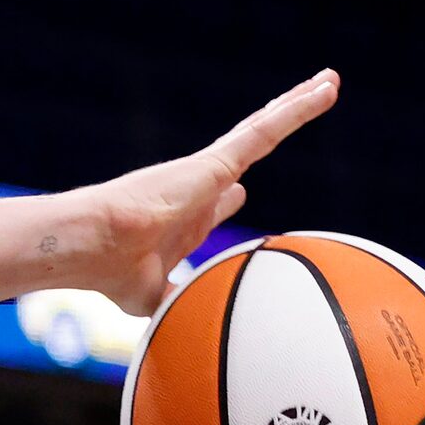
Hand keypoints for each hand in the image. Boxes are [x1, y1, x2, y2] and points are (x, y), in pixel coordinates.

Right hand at [79, 68, 341, 314]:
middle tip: (290, 115)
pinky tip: (327, 89)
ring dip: (294, 106)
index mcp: (182, 221)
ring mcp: (209, 172)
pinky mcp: (217, 161)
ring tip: (326, 84)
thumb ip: (175, 308)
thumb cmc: (113, 273)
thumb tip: (178, 340)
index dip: (226, 200)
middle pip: (243, 155)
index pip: (212, 205)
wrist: (97, 246)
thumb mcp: (152, 299)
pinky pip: (269, 130)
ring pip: (263, 131)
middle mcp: (198, 190)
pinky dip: (300, 110)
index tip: (237, 195)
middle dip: (265, 136)